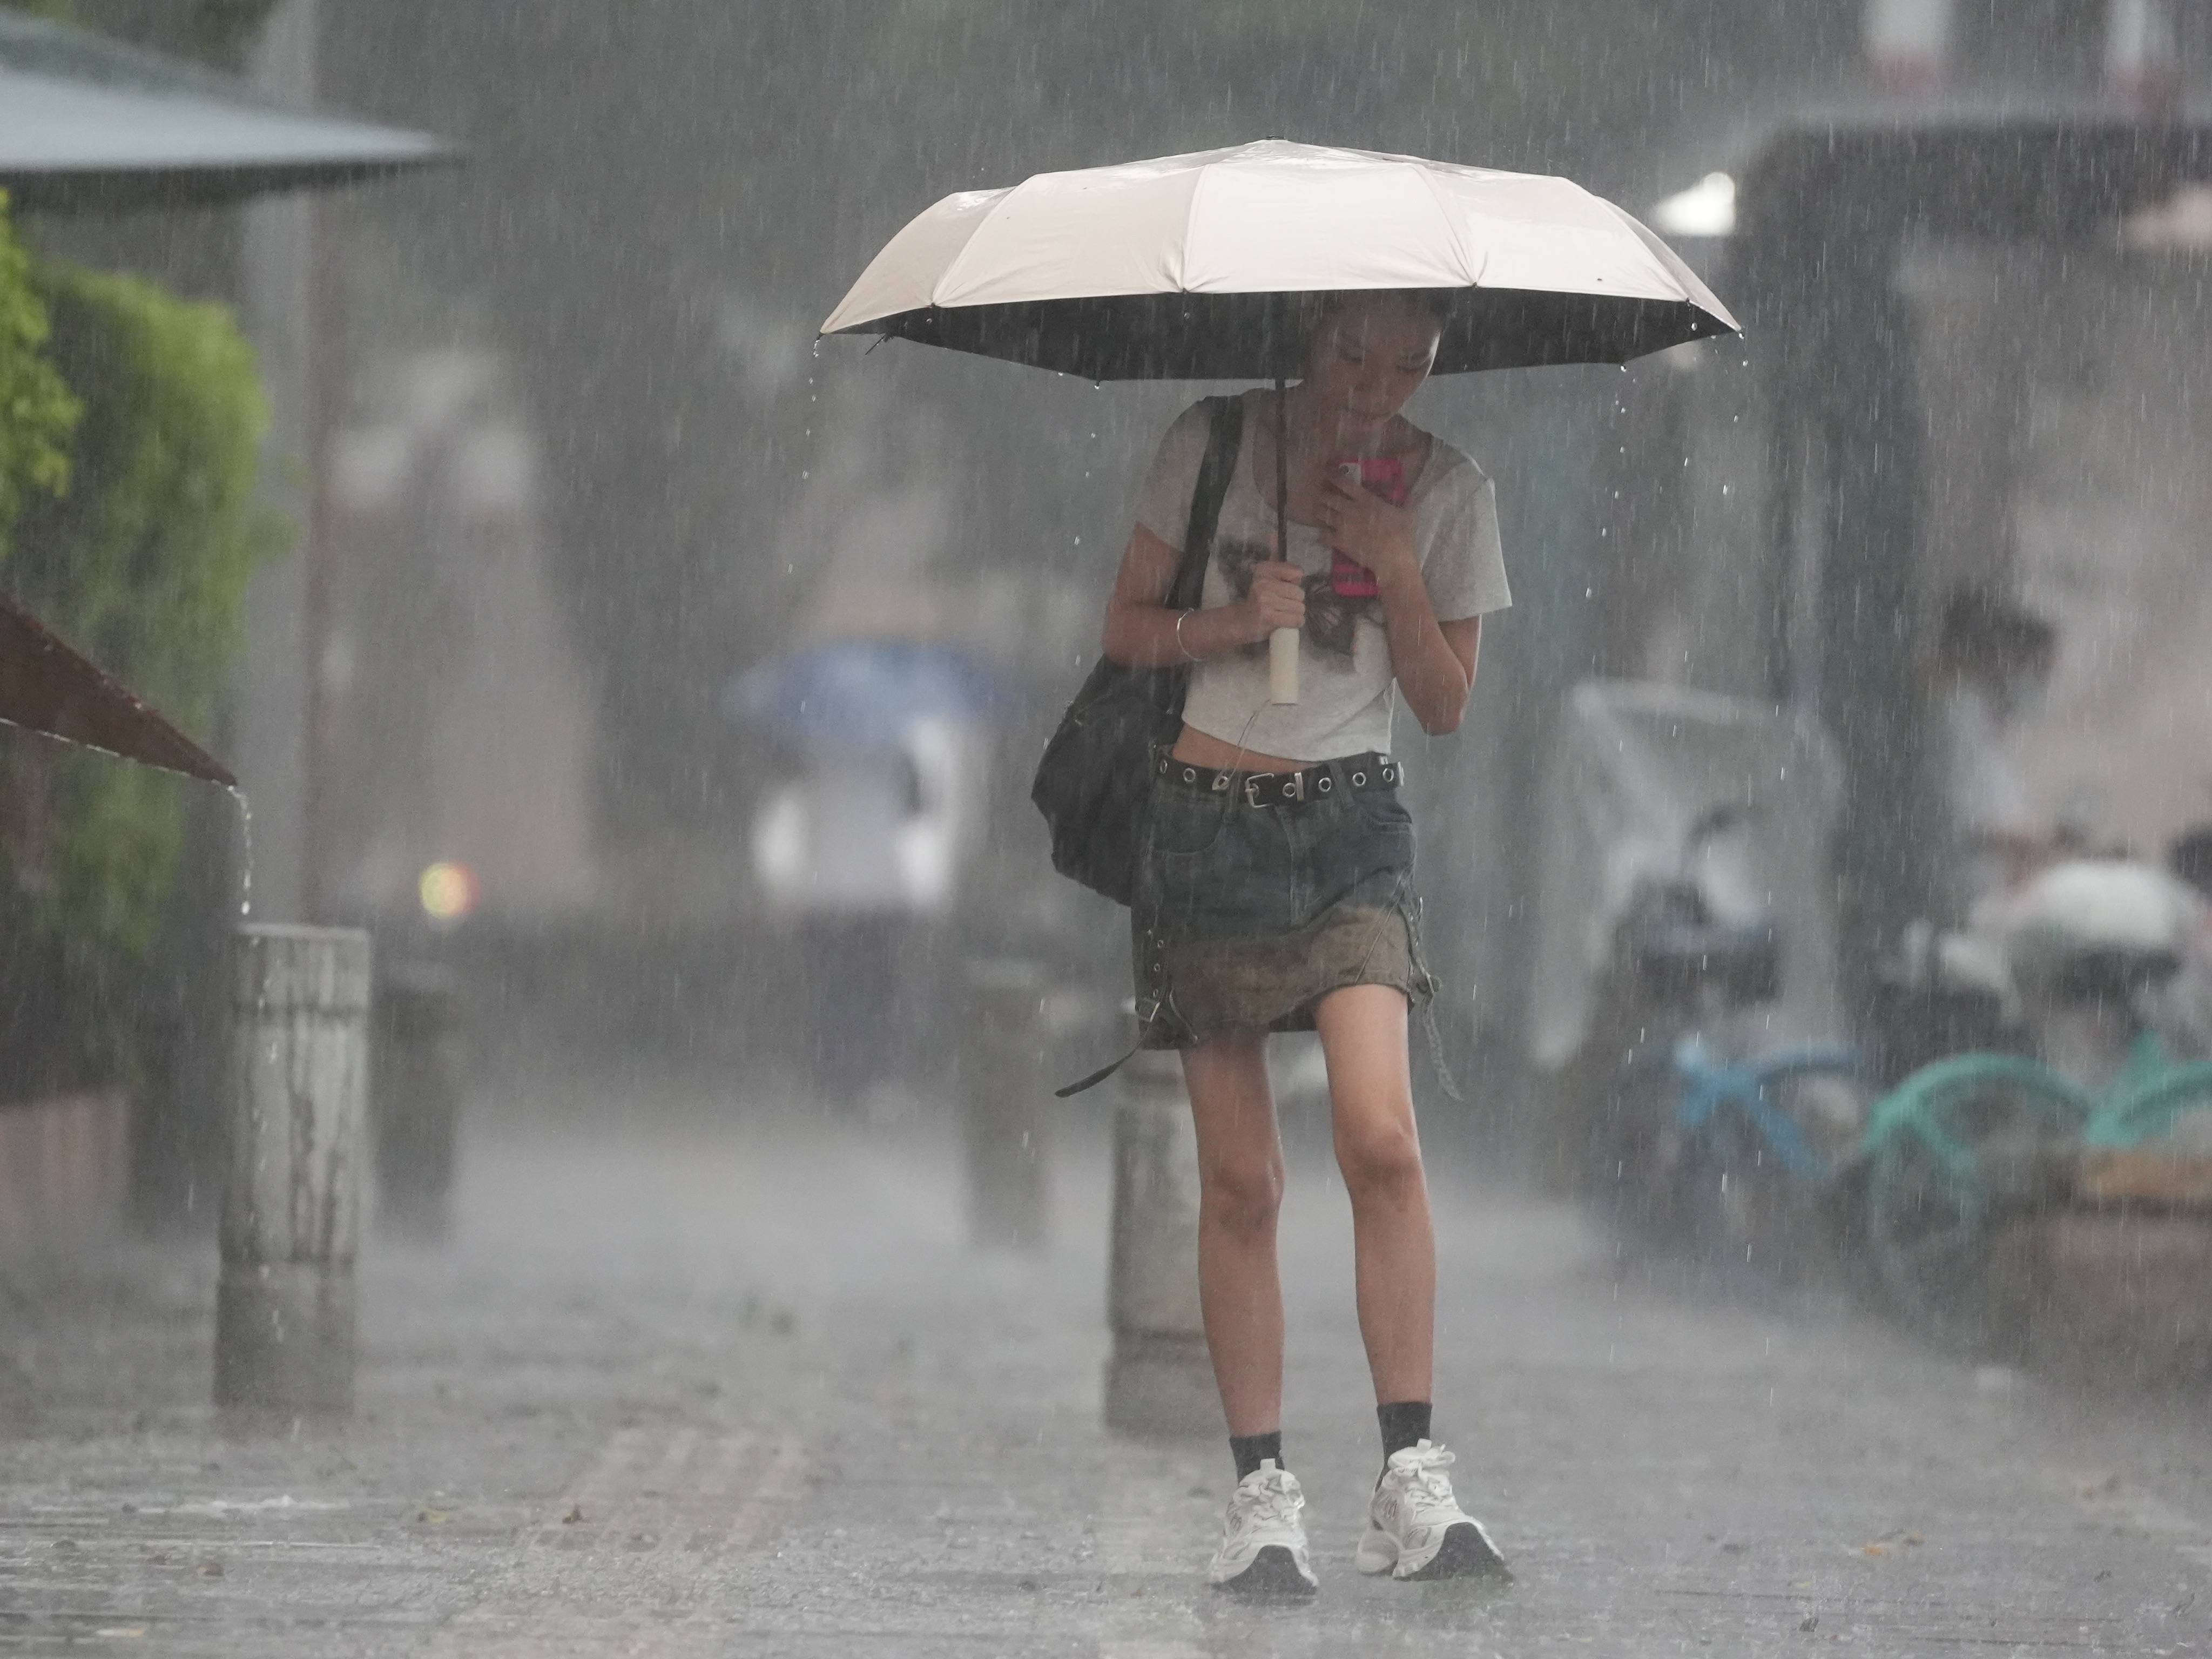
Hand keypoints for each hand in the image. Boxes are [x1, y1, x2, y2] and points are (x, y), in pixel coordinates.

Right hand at [1232, 560, 1306, 644]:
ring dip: (1295, 613)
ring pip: (1299, 607)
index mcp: (1264, 570)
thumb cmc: (1256, 600)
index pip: (1296, 572)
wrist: (1238, 621)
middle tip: (1284, 605)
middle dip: (1295, 601)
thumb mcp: (1265, 580)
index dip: (1295, 583)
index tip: (1285, 589)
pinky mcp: (1269, 617)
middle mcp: (1264, 583)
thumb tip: (1300, 576)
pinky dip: (1295, 623)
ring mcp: (1266, 600)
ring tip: (1284, 614)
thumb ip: (1282, 573)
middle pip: (1299, 593)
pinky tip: (1287, 622)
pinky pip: (1296, 620)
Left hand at [1319, 469, 1417, 588]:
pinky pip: (1322, 535)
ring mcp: (1343, 526)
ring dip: (1319, 512)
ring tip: (1318, 511)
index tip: (1326, 472)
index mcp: (1366, 500)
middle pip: (1328, 497)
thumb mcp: (1407, 514)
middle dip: (1322, 495)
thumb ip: (1405, 502)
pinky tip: (1322, 534)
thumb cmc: (1402, 535)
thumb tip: (1410, 495)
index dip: (1333, 476)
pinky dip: (1321, 534)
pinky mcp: (1339, 542)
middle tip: (1321, 495)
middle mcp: (1351, 510)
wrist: (1393, 559)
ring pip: (1322, 514)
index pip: (1344, 484)